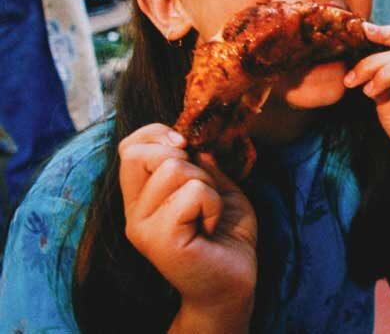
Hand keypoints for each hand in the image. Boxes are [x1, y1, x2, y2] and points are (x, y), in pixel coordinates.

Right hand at [119, 124, 256, 330]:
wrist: (234, 282)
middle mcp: (135, 212)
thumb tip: (193, 143)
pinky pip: (192, 192)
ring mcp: (142, 227)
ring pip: (174, 168)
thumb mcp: (217, 187)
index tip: (185, 145)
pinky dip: (213, 203)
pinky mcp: (159, 240)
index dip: (156, 134)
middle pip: (143, 153)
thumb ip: (202, 163)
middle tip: (202, 191)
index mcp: (143, 197)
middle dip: (184, 159)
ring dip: (206, 185)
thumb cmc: (227, 235)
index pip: (129, 147)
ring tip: (209, 214)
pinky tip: (211, 227)